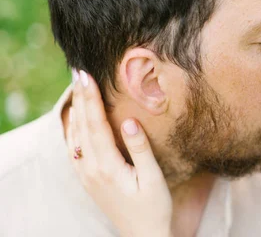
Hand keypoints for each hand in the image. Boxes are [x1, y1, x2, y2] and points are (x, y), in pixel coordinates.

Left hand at [67, 69, 172, 236]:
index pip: (96, 124)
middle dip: (81, 97)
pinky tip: (75, 119)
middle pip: (83, 126)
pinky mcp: (88, 179)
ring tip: (77, 88)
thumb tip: (129, 121)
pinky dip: (73, 129)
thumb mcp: (153, 178)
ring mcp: (86, 175)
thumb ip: (140, 149)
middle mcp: (91, 169)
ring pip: (75, 136)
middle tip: (78, 72)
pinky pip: (74, 149)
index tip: (87, 76)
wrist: (143, 236)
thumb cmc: (154, 207)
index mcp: (107, 166)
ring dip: (76, 110)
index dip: (91, 99)